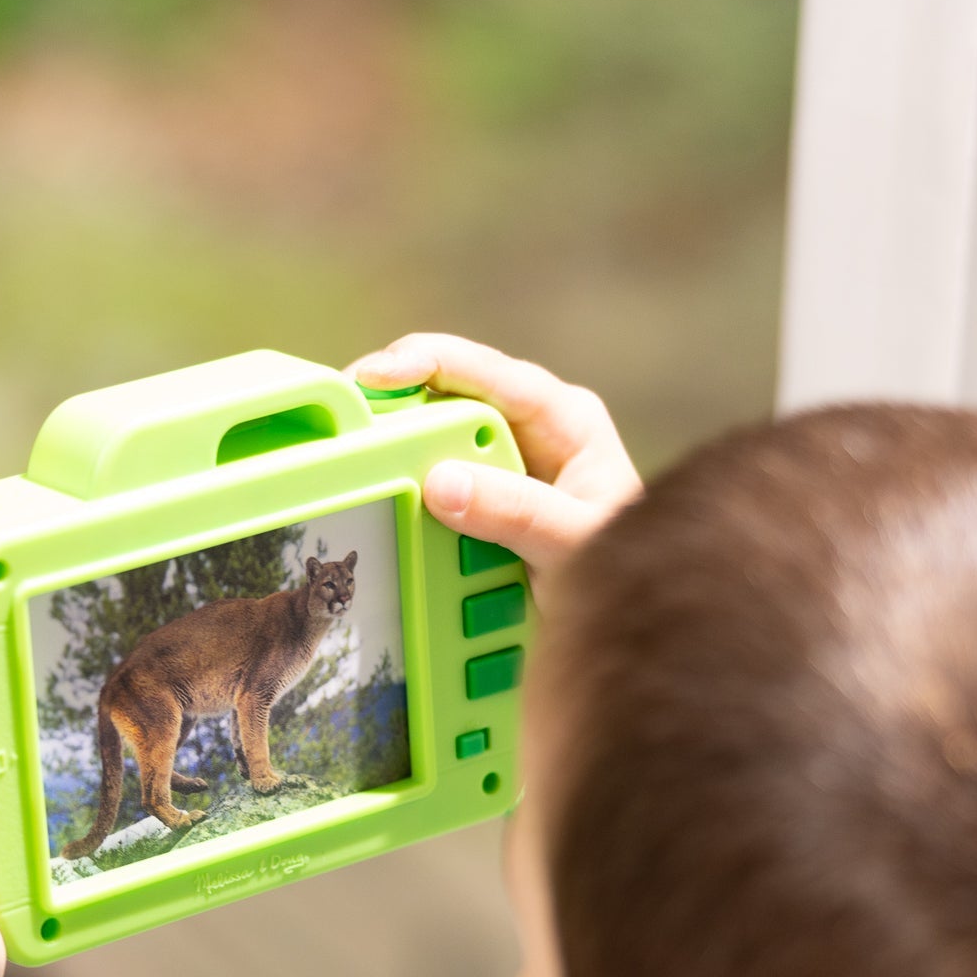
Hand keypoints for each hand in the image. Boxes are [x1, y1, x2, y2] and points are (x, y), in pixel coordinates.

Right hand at [348, 333, 641, 584]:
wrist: (633, 614)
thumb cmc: (623, 568)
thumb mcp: (574, 544)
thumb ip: (516, 512)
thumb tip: (440, 481)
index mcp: (563, 417)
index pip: (488, 372)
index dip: (426, 362)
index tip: (374, 376)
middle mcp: (528, 427)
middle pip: (447, 395)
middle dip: (395, 403)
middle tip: (342, 423)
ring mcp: (499, 460)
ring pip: (431, 435)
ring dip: (393, 447)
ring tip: (349, 458)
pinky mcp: (478, 494)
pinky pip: (430, 479)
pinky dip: (404, 487)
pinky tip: (380, 497)